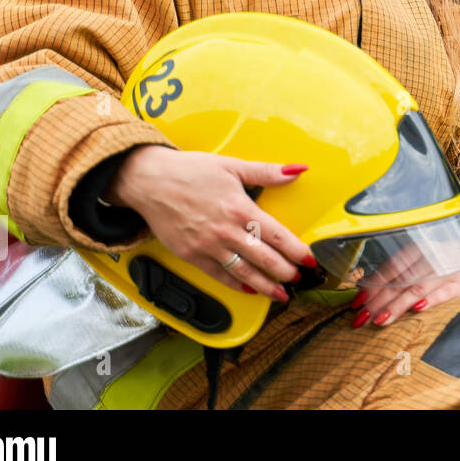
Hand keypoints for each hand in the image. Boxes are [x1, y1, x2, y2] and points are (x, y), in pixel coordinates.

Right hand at [105, 145, 315, 299]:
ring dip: (264, 286)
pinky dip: (235, 284)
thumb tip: (298, 169)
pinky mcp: (191, 256)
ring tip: (280, 294)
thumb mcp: (232, 165)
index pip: (278, 236)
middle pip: (264, 259)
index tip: (310, 260)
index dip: (297, 251)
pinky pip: (218, 276)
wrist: (149, 181)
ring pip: (243, 272)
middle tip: (299, 279)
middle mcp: (226, 231)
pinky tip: (248, 289)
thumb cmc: (190, 171)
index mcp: (240, 208)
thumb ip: (267, 172)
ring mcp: (208, 246)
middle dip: (285, 272)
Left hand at [352, 250, 459, 328]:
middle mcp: (429, 257)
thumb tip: (363, 289)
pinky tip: (418, 308)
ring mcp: (446, 270)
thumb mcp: (421, 260)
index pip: (390, 268)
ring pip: (418, 287)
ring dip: (398, 305)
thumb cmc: (443, 262)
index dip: (371, 285)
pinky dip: (432, 299)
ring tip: (381, 320)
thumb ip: (397, 272)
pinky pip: (446, 291)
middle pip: (399, 281)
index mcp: (416, 250)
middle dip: (378, 301)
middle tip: (361, 319)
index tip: (356, 303)